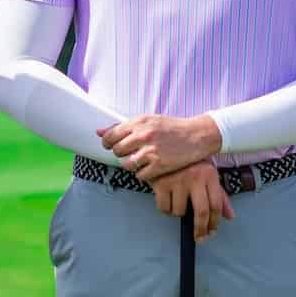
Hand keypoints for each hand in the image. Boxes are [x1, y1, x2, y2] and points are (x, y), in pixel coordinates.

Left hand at [99, 113, 221, 182]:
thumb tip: (99, 132)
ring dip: (131, 165)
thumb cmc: (172, 128)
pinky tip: (150, 168)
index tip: (111, 146)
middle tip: (131, 153)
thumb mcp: (148, 120)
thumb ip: (123, 126)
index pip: (111, 135)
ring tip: (141, 161)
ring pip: (126, 164)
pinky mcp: (159, 165)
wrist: (197, 136)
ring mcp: (151, 151)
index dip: (107, 143)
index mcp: (139, 122)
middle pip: (117, 151)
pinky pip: (140, 175)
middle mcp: (143, 135)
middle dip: (121, 154)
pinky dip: (143, 174)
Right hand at [152, 161, 235, 242]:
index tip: (211, 232)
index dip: (214, 222)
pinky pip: (164, 208)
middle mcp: (195, 177)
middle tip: (199, 238)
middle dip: (200, 229)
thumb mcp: (208, 174)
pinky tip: (167, 199)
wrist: (165, 146)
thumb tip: (230, 216)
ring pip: (179, 212)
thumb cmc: (190, 163)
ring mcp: (177, 180)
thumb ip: (220, 195)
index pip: (216, 205)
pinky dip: (165, 209)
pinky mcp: (161, 183)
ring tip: (178, 202)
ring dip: (178, 213)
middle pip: (201, 212)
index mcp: (209, 174)